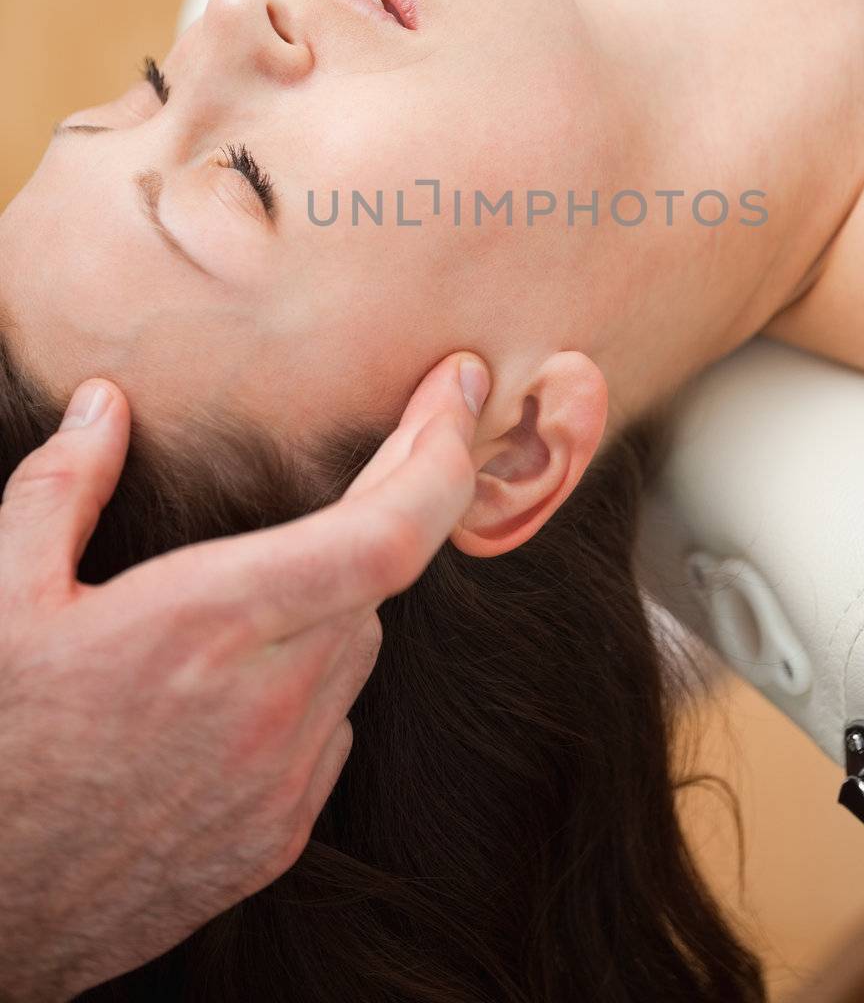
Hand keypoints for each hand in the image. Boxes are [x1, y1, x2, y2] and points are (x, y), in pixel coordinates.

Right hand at [0, 351, 488, 1002]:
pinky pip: (332, 727)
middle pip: (377, 576)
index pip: (385, 535)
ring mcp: (283, 778)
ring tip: (259, 589)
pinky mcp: (281, 834)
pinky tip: (243, 682)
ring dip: (333, 602)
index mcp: (207, 622)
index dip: (441, 454)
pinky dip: (310, 685)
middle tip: (387, 445)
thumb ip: (63, 489)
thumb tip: (104, 407)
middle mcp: (268, 699)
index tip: (460, 387)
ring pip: (357, 651)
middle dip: (383, 505)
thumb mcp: (1, 600)